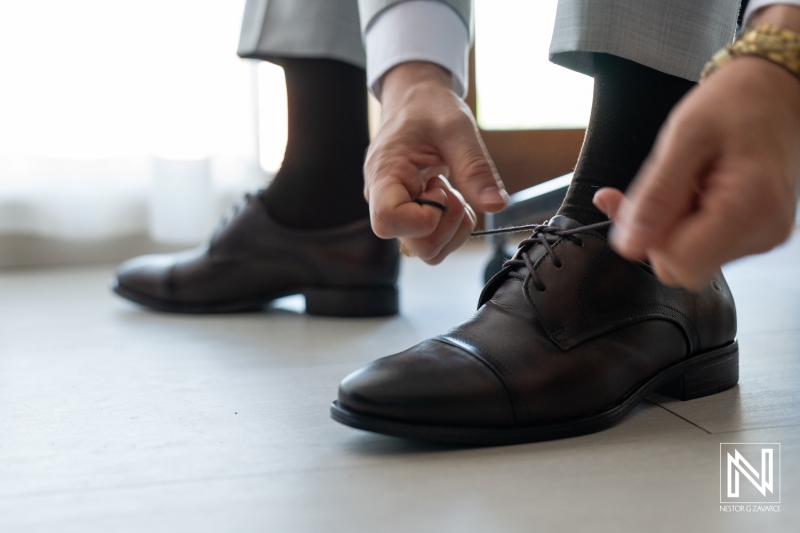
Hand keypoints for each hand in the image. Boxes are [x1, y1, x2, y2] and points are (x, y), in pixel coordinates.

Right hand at [365, 62, 506, 263]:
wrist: (416, 100)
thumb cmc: (428, 107)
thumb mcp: (457, 129)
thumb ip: (475, 169)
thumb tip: (496, 205)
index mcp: (383, 175)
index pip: (388, 222)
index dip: (424, 218)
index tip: (440, 189)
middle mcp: (382, 200)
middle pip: (414, 244)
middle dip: (446, 224)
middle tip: (452, 189)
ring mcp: (396, 210)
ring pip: (426, 249)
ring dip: (452, 227)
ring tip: (452, 191)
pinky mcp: (410, 215)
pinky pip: (432, 241)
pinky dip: (451, 227)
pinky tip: (451, 197)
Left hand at [593, 55, 799, 287]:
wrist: (775, 90)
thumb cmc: (736, 102)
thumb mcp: (683, 138)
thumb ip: (655, 196)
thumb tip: (630, 245)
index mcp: (750, 207)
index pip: (680, 262)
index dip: (649, 238)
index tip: (637, 203)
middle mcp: (763, 231)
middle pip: (683, 267)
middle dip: (655, 233)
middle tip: (651, 189)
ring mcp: (761, 236)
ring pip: (689, 259)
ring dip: (667, 226)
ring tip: (679, 181)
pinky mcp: (753, 233)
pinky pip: (702, 246)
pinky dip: (682, 223)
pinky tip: (687, 191)